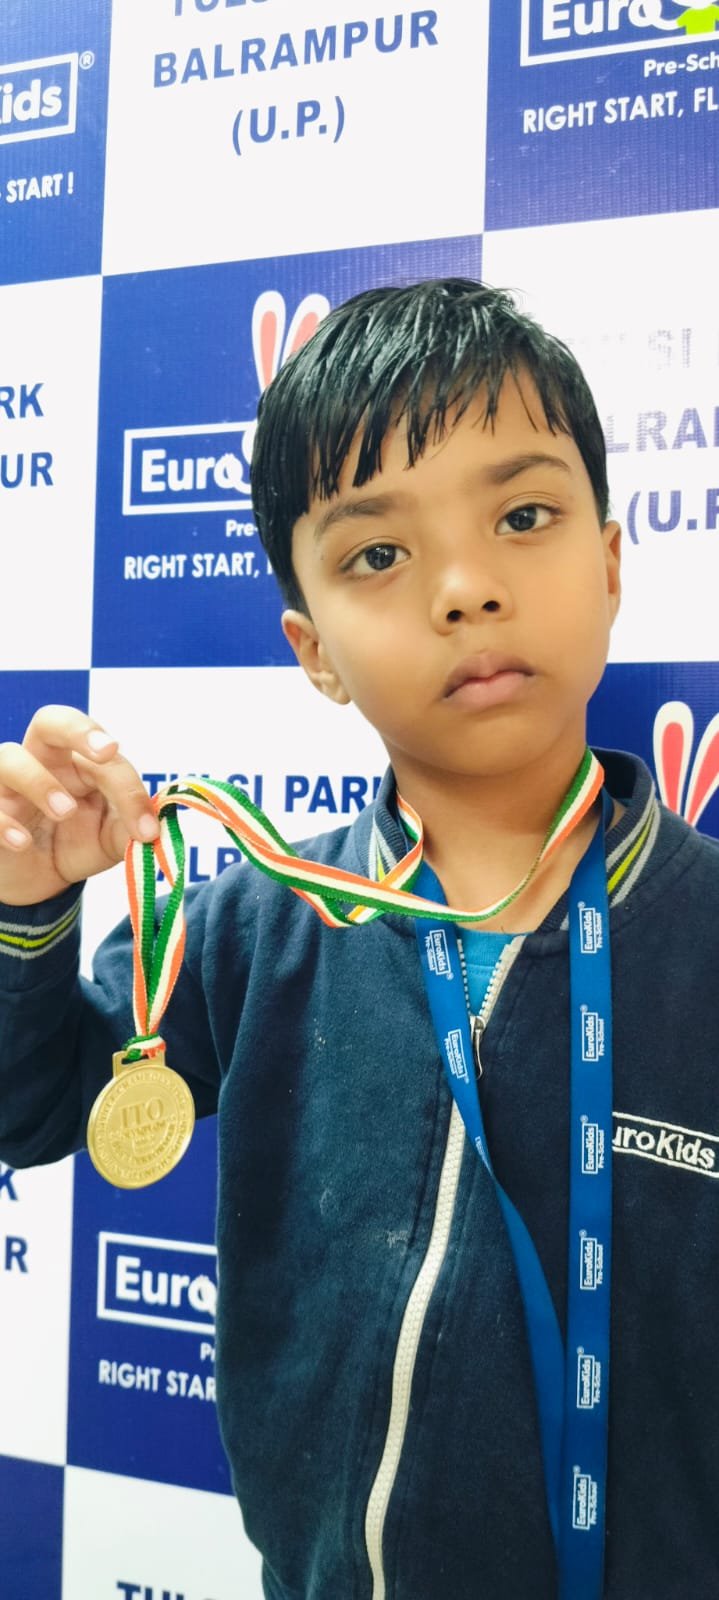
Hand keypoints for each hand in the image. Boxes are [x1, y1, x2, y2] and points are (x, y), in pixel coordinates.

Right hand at [0, 705, 159, 905]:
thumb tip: (156, 827)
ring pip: (9, 756)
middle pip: (51, 721)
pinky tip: (23, 842)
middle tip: (107, 753)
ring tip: (64, 811)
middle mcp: (42, 761)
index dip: (129, 788)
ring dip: (39, 781)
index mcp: (78, 761)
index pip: (105, 757)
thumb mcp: (110, 840)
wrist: (38, 879)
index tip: (146, 828)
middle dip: (79, 729)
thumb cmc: (75, 843)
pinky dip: (4, 821)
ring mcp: (8, 785)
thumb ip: (131, 829)